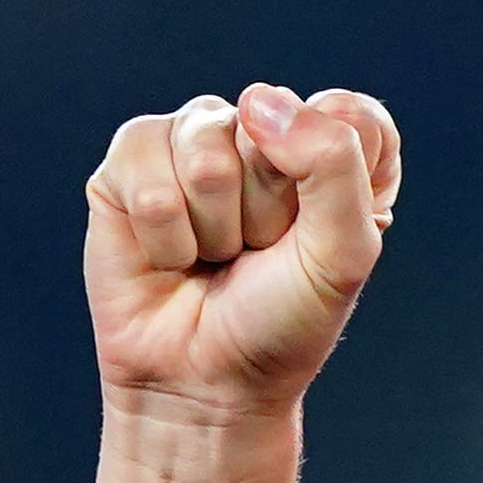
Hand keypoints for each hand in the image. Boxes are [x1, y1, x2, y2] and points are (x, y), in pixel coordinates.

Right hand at [86, 85, 404, 425]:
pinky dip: (165, 232)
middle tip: (257, 253)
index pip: (350, 113)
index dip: (333, 176)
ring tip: (214, 255)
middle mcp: (263, 138)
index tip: (318, 233)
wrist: (205, 381)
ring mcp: (193, 142)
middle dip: (267, 209)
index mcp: (332, 156)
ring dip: (214, 224)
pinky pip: (146, 167)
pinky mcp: (132, 160)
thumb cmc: (281, 321)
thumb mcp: (342, 253)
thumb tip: (258, 102)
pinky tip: (171, 256)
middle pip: (272, 124)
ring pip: (205, 148)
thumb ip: (333, 164)